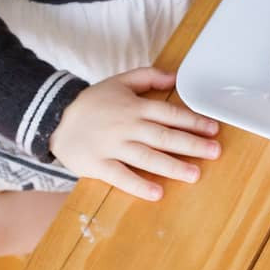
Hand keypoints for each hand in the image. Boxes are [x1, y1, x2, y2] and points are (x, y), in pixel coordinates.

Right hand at [50, 67, 221, 200]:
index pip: (170, 114)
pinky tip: (157, 193)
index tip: (213, 129)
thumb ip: (148, 76)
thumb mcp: (120, 81)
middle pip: (164, 136)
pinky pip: (120, 177)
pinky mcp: (98, 165)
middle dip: (191, 145)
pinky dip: (138, 185)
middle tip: (215, 152)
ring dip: (172, 166)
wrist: (54, 118)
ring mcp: (112, 147)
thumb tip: (175, 77)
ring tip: (195, 174)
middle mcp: (127, 127)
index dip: (193, 122)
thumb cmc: (93, 102)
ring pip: (147, 157)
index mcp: (135, 107)